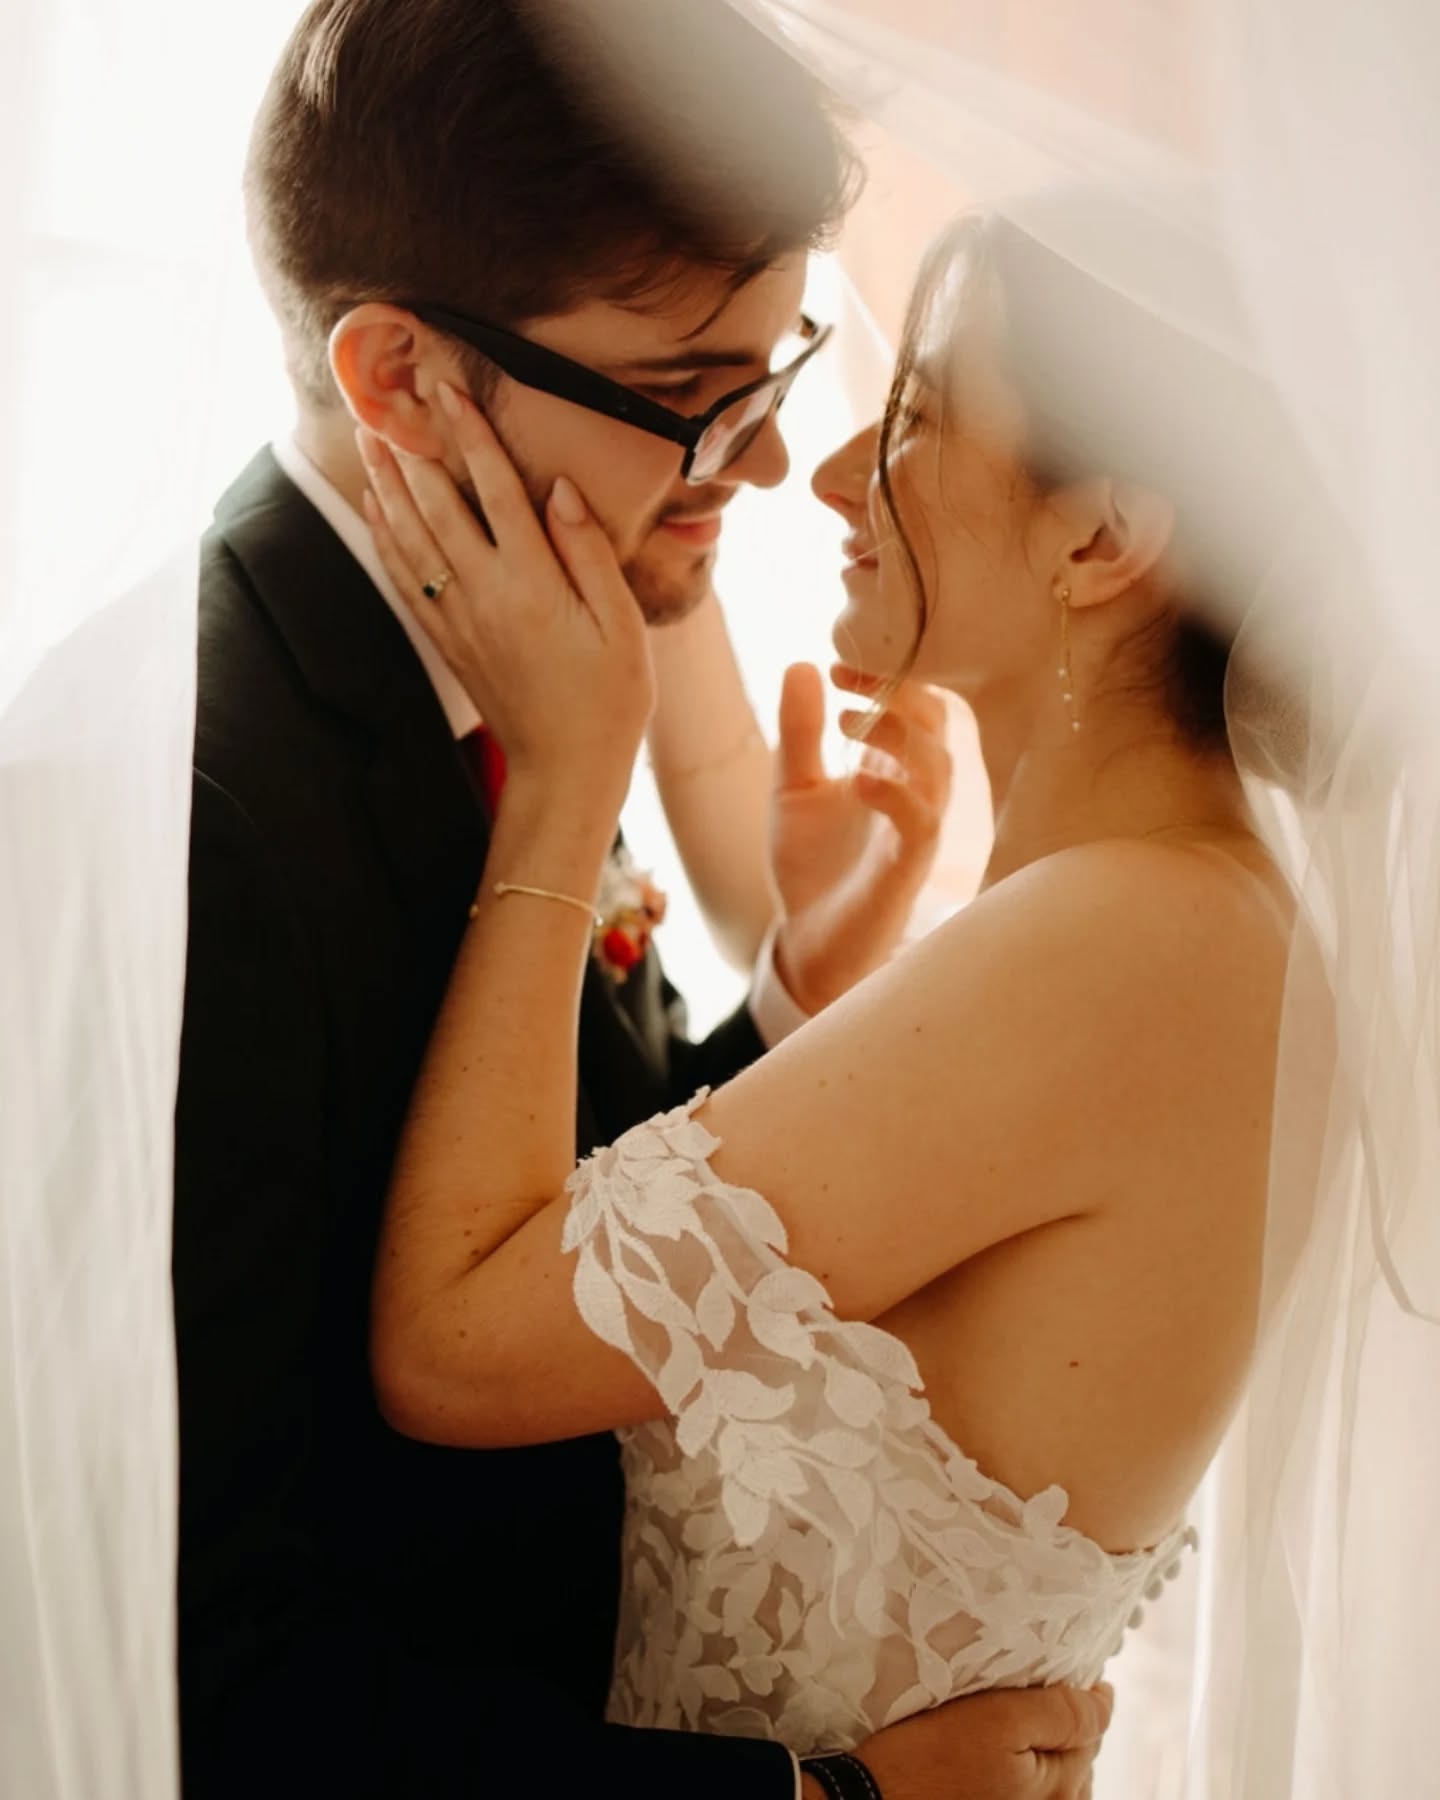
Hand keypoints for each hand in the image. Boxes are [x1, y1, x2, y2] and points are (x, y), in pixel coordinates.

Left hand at [359, 384, 653, 808]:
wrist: (567, 768)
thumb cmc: (609, 698)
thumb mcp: (622, 625)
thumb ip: (588, 553)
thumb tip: (559, 489)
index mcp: (534, 584)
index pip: (497, 490)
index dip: (471, 435)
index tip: (448, 389)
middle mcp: (486, 595)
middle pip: (438, 506)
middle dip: (412, 448)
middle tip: (387, 399)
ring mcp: (460, 619)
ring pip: (411, 538)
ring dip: (388, 484)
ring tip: (369, 438)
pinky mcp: (449, 641)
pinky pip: (405, 578)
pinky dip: (386, 536)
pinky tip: (377, 507)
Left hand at [770, 662, 950, 1013]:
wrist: (807, 940)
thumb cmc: (811, 865)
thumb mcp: (792, 788)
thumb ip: (799, 733)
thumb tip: (801, 664)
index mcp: (891, 768)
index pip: (913, 705)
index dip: (886, 677)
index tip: (837, 667)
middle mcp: (913, 792)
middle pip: (936, 725)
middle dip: (899, 693)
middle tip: (846, 685)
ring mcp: (916, 829)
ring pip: (938, 767)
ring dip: (896, 735)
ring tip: (846, 726)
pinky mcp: (909, 866)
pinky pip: (921, 822)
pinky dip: (895, 793)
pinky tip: (858, 780)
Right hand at [811, 1684, 1112, 1799]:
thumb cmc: (930, 1759)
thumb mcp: (999, 1720)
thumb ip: (1061, 1713)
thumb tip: (1107, 1699)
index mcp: (1063, 1787)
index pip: (1093, 1723)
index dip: (1076, 1686)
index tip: (1047, 1661)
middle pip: (1077, 1752)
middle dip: (1062, 1718)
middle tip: (1023, 1683)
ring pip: (1055, 1773)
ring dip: (1042, 1743)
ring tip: (1007, 1715)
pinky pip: (1029, 1790)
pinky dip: (1022, 1763)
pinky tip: (991, 1750)